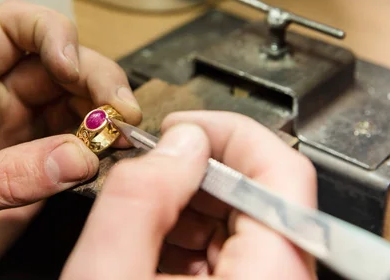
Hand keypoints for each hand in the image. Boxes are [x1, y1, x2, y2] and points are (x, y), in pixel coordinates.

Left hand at [0, 0, 141, 279]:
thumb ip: (7, 177)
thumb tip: (77, 157)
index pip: (11, 28)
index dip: (48, 32)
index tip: (71, 65)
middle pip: (59, 63)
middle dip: (95, 77)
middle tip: (120, 111)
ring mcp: (22, 135)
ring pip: (78, 101)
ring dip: (108, 111)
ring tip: (125, 135)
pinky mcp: (40, 169)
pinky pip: (82, 145)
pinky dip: (106, 146)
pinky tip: (116, 154)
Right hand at [60, 111, 316, 279]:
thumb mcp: (106, 277)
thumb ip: (139, 199)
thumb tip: (175, 141)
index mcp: (268, 275)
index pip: (282, 170)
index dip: (230, 131)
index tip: (185, 125)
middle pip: (263, 192)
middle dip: (201, 168)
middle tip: (155, 166)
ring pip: (247, 220)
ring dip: (194, 202)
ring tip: (149, 211)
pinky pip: (237, 252)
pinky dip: (196, 236)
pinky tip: (159, 246)